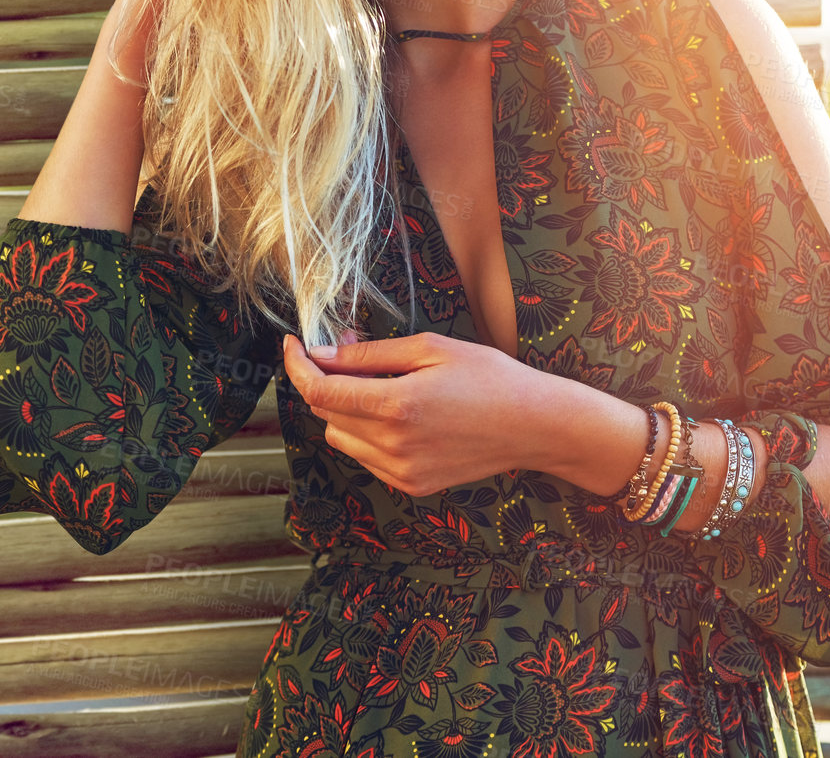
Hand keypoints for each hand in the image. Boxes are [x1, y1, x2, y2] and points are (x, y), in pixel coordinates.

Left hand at [280, 331, 551, 497]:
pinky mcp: (411, 485)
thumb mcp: (429, 348)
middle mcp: (393, 446)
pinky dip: (366, 432)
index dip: (298, 365)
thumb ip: (369, 354)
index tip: (294, 344)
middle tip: (348, 351)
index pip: (319, 391)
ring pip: (341, 437)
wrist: (534, 426)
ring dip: (344, 408)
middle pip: (325, 413)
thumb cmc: (490, 378)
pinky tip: (396, 412)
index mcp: (396, 407)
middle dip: (326, 379)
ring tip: (378, 383)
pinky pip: (366, 456)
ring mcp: (402, 472)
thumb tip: (323, 353)